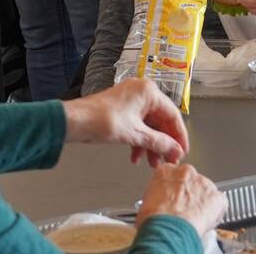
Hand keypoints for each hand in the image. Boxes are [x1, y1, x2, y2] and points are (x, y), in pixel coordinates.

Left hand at [63, 77, 188, 165]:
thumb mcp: (135, 134)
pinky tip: (135, 156)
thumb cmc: (100, 120)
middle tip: (168, 159)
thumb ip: (158, 142)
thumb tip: (175, 150)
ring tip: (152, 163)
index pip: (173, 115)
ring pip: (149, 125)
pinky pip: (138, 125)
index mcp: (148, 92)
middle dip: (164, 143)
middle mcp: (141, 92)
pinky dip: (139, 140)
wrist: (73, 121)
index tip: (182, 151)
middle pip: (161, 121)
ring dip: (151, 144)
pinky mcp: (122, 109)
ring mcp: (131, 100)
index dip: (179, 136)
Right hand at [136, 163, 226, 238]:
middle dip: (189, 194)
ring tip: (193, 219)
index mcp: (166, 171)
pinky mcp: (217, 197)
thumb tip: (159, 206)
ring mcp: (204, 183)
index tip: (173, 199)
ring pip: (206, 192)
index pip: (172, 176)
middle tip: (183, 211)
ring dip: (202, 203)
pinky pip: (219, 204)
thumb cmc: (154, 219)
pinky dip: (215, 212)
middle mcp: (187, 172)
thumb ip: (157, 196)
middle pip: (191, 181)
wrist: (168, 229)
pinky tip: (205, 222)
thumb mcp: (146, 202)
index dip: (173, 190)